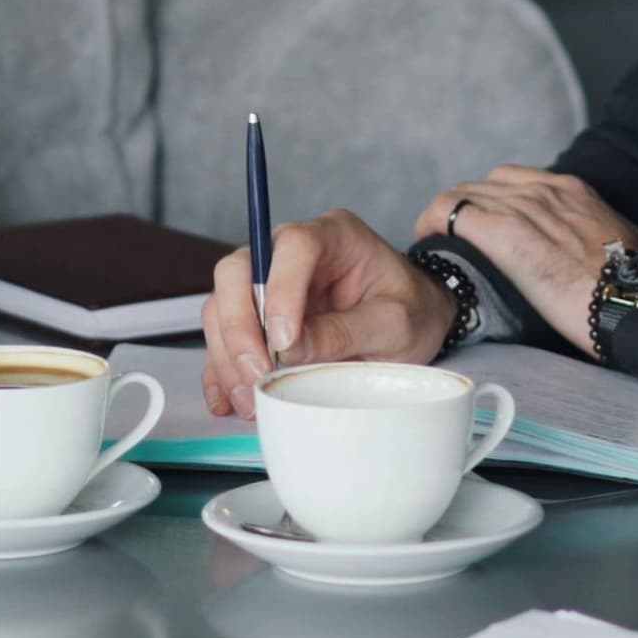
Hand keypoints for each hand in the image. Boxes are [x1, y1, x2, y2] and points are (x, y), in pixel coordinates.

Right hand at [200, 210, 458, 419]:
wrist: (416, 321)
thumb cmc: (412, 310)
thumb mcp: (396, 324)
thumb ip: (348, 332)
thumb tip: (292, 351)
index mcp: (333, 236)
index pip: (292, 246)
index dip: (280, 290)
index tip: (284, 342)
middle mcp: (290, 252)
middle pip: (238, 271)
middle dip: (239, 327)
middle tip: (257, 376)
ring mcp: (270, 282)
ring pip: (222, 304)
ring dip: (228, 355)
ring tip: (248, 401)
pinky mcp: (259, 315)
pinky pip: (225, 336)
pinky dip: (222, 369)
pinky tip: (226, 400)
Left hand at [414, 166, 637, 354]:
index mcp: (573, 191)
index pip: (515, 181)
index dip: (493, 203)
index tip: (485, 227)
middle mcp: (545, 189)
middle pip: (483, 184)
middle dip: (464, 209)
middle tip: (452, 238)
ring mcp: (523, 207)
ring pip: (461, 194)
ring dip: (442, 218)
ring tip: (435, 243)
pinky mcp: (505, 230)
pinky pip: (451, 213)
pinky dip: (433, 225)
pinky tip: (428, 244)